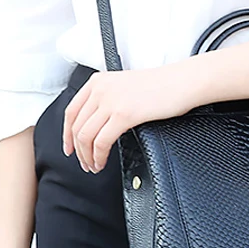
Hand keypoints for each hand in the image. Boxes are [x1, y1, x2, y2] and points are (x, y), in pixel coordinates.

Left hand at [62, 65, 202, 171]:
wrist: (182, 82)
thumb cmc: (161, 86)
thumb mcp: (125, 86)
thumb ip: (108, 99)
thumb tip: (98, 124)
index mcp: (98, 81)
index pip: (71, 111)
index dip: (66, 134)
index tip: (69, 148)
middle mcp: (100, 89)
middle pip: (76, 127)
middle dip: (78, 151)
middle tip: (85, 163)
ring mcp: (110, 101)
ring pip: (85, 137)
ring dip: (87, 156)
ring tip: (94, 166)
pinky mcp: (123, 114)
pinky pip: (101, 142)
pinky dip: (99, 156)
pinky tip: (103, 161)